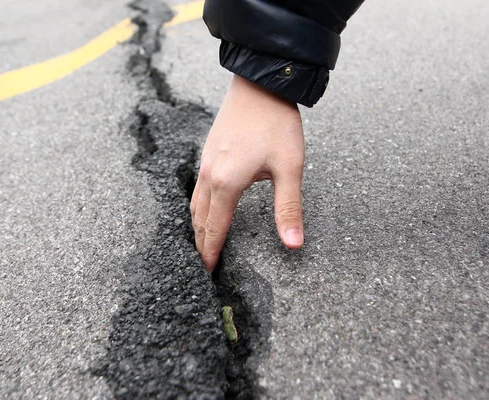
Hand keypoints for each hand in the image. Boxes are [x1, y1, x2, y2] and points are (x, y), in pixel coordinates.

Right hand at [191, 75, 304, 270]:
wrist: (259, 84)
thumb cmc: (276, 124)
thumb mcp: (289, 169)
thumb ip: (289, 209)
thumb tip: (294, 244)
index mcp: (226, 183)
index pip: (214, 228)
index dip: (211, 252)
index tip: (207, 272)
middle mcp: (209, 175)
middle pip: (198, 219)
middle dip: (200, 244)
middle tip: (202, 264)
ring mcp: (205, 162)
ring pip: (194, 203)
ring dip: (196, 226)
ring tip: (201, 243)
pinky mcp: (208, 151)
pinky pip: (196, 188)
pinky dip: (197, 207)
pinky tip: (205, 208)